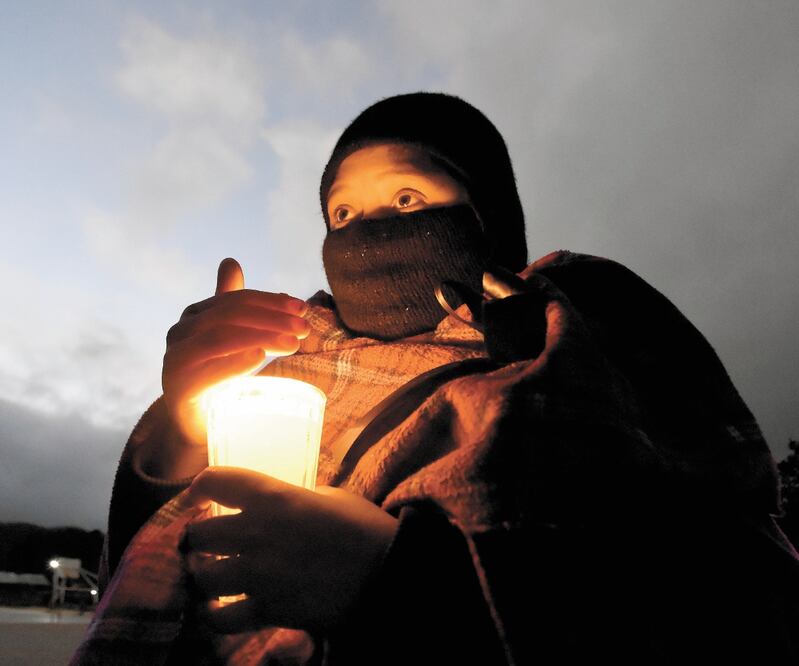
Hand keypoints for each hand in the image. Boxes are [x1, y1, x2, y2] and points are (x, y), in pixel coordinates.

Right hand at [162, 258, 309, 449]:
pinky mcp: (179, 388)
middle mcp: (180, 332)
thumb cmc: (216, 379)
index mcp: (195, 316)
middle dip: (272, 317)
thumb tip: (230, 261)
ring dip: (262, 335)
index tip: (303, 308)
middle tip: (304, 327)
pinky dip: (235, 361)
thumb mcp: (228, 338)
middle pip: (230, 315)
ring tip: (292, 343)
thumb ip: (233, 305)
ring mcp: (175, 359)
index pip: (237, 300)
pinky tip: (259, 355)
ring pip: (221, 337)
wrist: (197, 427)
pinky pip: (207, 370)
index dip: (271, 301)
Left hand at [182, 467, 398, 633]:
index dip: (199, 487)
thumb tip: (276, 507)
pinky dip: (214, 614)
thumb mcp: (329, 496)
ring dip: (205, 576)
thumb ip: (294, 498)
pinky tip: (218, 609)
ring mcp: (258, 574)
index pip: (214, 480)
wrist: (386, 572)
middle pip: (198, 534)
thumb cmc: (363, 527)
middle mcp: (256, 532)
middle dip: (199, 538)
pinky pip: (219, 617)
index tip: (199, 498)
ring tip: (213, 577)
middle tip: (209, 543)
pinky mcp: (266, 610)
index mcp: (272, 496)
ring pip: (201, 576)